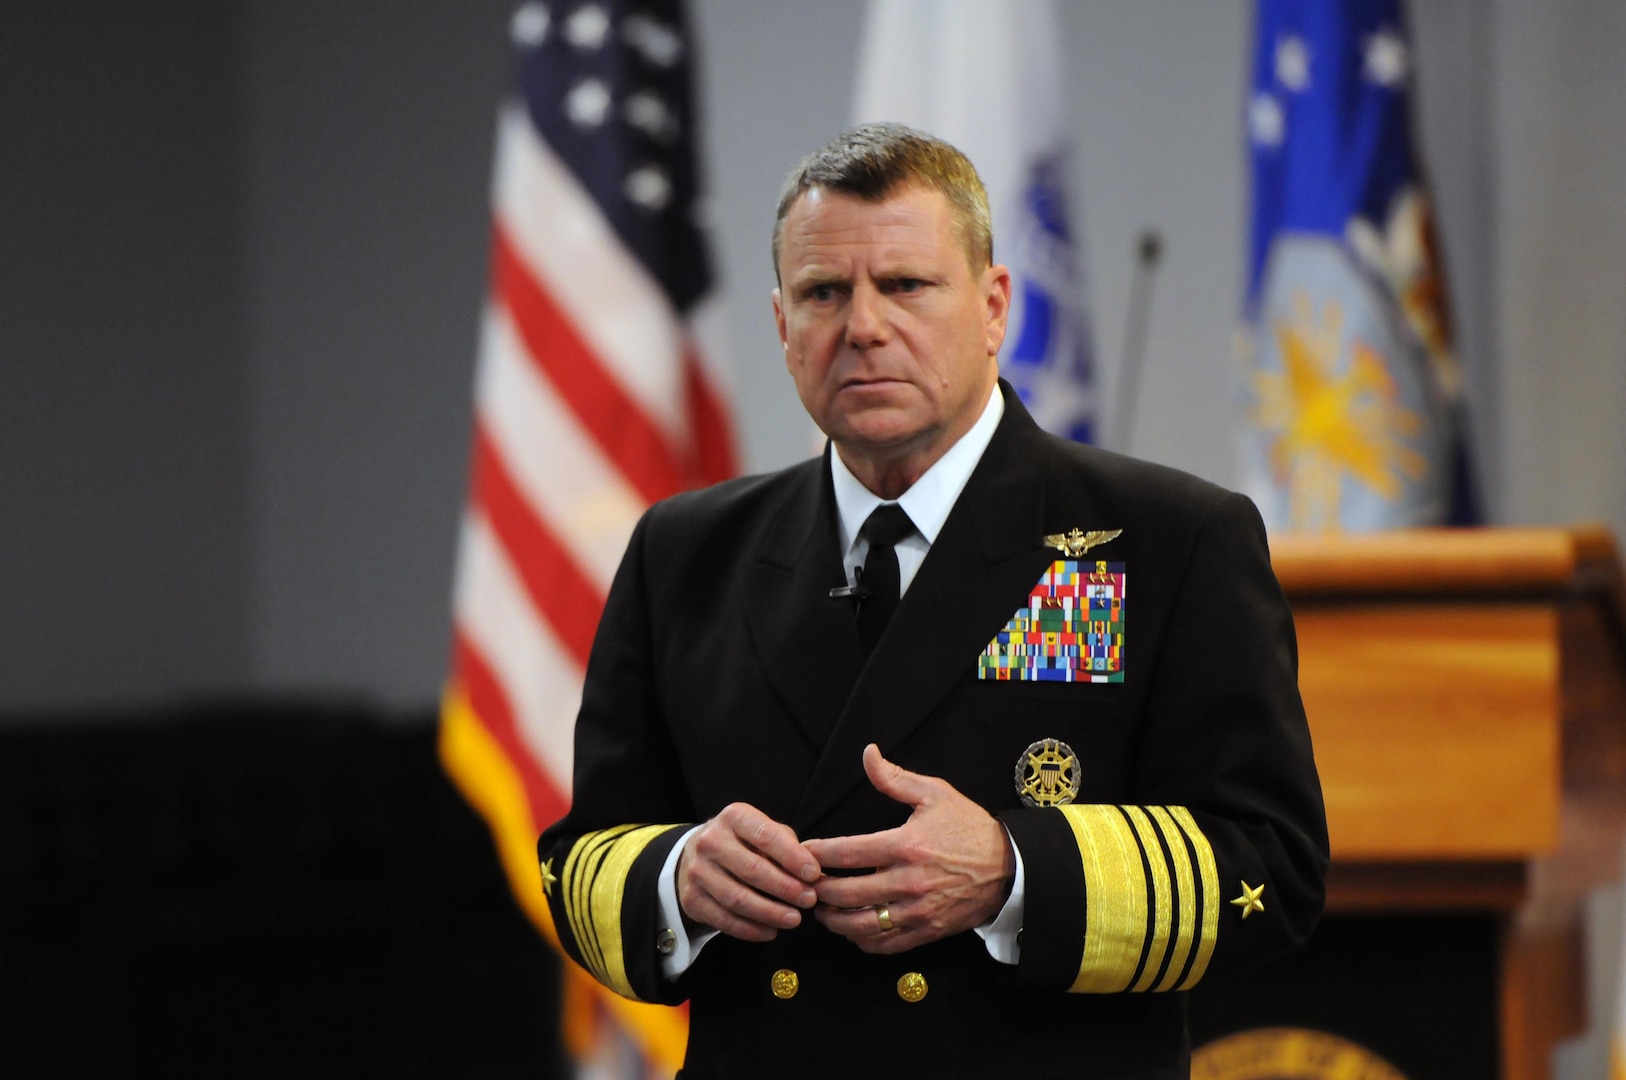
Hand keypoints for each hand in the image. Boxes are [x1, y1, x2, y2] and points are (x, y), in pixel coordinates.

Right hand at [676, 802, 820, 942]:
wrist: (695, 856)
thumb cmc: (741, 843)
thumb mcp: (761, 831)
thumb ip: (786, 845)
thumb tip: (812, 873)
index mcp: (733, 818)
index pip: (766, 836)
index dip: (792, 857)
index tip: (814, 874)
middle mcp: (710, 841)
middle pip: (752, 869)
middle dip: (785, 888)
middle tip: (808, 900)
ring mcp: (697, 871)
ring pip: (737, 898)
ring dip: (770, 912)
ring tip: (794, 919)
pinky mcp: (692, 899)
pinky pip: (724, 920)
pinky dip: (750, 929)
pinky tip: (770, 931)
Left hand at [802, 744, 1014, 953]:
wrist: (1009, 866)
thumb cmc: (969, 827)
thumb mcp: (935, 794)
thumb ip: (895, 778)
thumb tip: (868, 754)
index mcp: (906, 845)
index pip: (847, 854)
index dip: (817, 854)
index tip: (804, 852)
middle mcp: (908, 882)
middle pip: (846, 895)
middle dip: (818, 890)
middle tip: (806, 883)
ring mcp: (918, 911)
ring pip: (861, 926)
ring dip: (834, 921)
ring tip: (823, 910)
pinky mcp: (927, 931)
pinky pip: (886, 945)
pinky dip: (862, 941)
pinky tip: (853, 929)